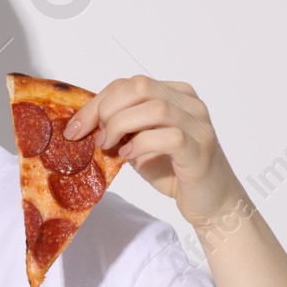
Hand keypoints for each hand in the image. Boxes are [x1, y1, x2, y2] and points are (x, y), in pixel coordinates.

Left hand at [62, 74, 249, 228]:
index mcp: (174, 94)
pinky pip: (169, 137)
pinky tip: (130, 156)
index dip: (97, 103)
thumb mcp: (139, 143)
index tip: (75, 127)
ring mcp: (199, 125)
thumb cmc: (174, 171)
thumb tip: (85, 124)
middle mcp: (190, 104)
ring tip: (110, 146)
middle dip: (107, 110)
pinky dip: (142, 144)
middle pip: (140, 86)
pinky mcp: (201, 150)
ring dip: (122, 125)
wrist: (211, 203)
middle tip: (97, 137)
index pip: (128, 83)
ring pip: (155, 108)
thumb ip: (121, 128)